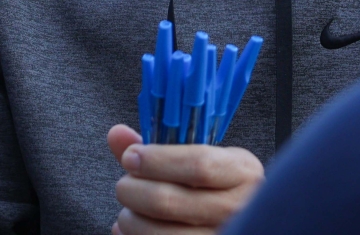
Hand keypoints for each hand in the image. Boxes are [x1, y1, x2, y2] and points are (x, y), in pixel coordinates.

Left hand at [107, 124, 263, 234]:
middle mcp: (237, 208)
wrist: (242, 219)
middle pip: (169, 201)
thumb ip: (160, 149)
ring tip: (129, 212)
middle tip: (124, 186)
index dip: (156, 160)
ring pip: (159, 233)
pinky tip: (129, 232)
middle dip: (132, 190)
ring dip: (130, 220)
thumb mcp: (203, 159)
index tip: (131, 157)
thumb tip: (117, 135)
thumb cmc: (217, 186)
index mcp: (241, 172)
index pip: (198, 165)